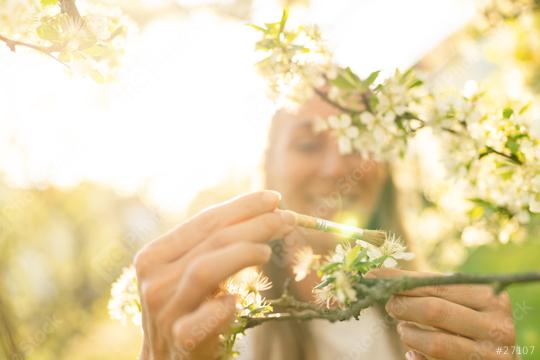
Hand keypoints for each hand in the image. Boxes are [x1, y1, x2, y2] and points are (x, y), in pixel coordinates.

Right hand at [133, 190, 295, 359]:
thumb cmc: (185, 308)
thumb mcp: (189, 271)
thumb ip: (213, 245)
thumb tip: (265, 211)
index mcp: (154, 256)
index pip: (204, 221)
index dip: (242, 207)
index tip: (274, 198)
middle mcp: (153, 280)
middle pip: (212, 241)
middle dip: (255, 224)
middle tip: (288, 218)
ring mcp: (164, 311)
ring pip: (205, 270)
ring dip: (243, 254)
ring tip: (269, 250)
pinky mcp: (179, 341)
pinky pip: (201, 321)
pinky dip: (220, 309)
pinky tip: (236, 301)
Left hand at [366, 268, 515, 359]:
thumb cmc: (469, 325)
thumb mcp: (455, 302)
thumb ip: (426, 288)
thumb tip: (377, 274)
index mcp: (492, 298)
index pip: (437, 285)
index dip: (401, 280)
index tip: (374, 276)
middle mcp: (497, 326)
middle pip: (434, 310)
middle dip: (402, 306)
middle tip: (389, 305)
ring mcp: (491, 355)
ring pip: (434, 342)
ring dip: (409, 335)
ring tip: (404, 330)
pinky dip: (418, 356)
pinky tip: (414, 353)